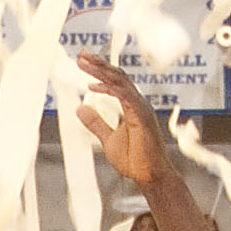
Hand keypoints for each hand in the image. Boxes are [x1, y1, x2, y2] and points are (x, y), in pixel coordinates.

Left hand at [70, 56, 166, 188]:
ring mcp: (141, 109)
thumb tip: (80, 107)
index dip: (101, 69)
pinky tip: (95, 85)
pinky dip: (110, 89)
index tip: (84, 61)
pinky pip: (126, 97)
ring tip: (85, 63)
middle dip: (100, 64)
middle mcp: (137, 103)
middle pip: (118, 76)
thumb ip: (96, 122)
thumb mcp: (108, 138)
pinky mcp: (142, 117)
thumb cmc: (136, 160)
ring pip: (121, 82)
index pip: (116, 81)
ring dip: (102, 71)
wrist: (150, 176)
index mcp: (131, 106)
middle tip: (82, 54)